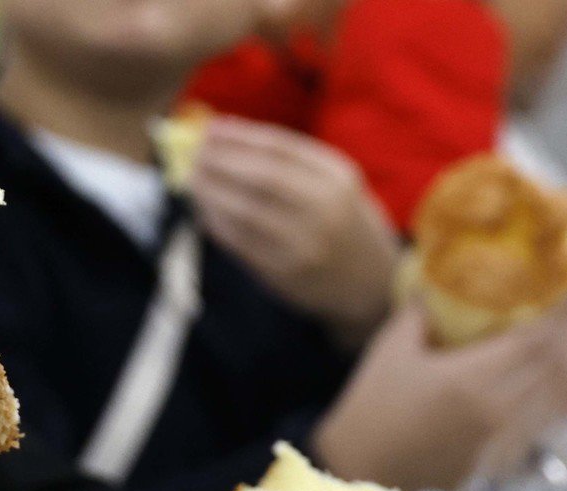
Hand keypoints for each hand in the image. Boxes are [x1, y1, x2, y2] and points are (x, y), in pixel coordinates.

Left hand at [191, 116, 398, 343]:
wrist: (373, 286)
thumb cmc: (347, 225)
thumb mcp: (339, 185)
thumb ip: (295, 164)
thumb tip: (230, 140)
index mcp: (338, 178)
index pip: (280, 147)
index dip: (240, 136)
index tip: (212, 129)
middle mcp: (325, 208)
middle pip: (260, 176)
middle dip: (221, 161)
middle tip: (194, 153)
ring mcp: (305, 243)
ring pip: (245, 210)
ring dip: (212, 192)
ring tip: (193, 180)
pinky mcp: (285, 272)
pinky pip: (241, 242)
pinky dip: (217, 223)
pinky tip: (204, 211)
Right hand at [312, 302, 566, 490]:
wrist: (360, 470)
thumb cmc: (371, 407)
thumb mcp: (390, 350)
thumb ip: (418, 314)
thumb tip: (432, 285)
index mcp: (474, 379)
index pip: (536, 340)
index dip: (560, 314)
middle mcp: (499, 409)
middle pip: (555, 367)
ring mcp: (501, 438)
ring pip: (553, 398)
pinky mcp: (496, 456)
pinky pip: (539, 422)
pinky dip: (552, 397)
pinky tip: (549, 384)